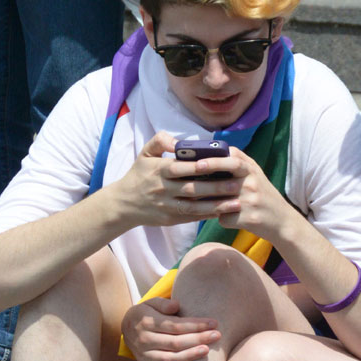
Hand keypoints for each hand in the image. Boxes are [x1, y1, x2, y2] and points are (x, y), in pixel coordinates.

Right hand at [112, 132, 241, 228]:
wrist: (124, 204)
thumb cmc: (139, 174)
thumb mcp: (144, 153)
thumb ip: (160, 141)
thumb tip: (177, 141)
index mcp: (159, 170)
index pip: (180, 168)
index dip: (198, 167)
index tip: (218, 163)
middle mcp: (163, 189)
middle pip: (192, 189)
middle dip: (215, 187)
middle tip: (236, 184)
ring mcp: (167, 206)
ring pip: (195, 206)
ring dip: (217, 205)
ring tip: (237, 202)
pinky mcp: (170, 219)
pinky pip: (192, 217)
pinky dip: (208, 215)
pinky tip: (224, 211)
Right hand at [121, 297, 220, 360]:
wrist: (126, 327)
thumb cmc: (147, 313)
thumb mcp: (151, 303)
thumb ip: (163, 303)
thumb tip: (176, 305)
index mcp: (148, 322)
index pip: (175, 325)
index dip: (195, 325)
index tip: (213, 323)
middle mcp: (145, 340)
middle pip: (175, 342)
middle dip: (198, 338)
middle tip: (217, 335)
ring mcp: (145, 354)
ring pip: (169, 358)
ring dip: (189, 355)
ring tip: (206, 350)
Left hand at [205, 146, 296, 241]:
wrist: (283, 221)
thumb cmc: (263, 197)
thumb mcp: (255, 175)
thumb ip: (238, 164)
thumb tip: (209, 155)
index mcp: (253, 170)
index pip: (234, 158)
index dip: (215, 158)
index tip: (199, 160)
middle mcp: (253, 183)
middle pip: (228, 174)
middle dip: (210, 170)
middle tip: (193, 172)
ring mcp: (252, 201)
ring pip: (222, 200)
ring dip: (209, 202)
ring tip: (198, 202)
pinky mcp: (250, 218)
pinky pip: (226, 218)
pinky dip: (223, 220)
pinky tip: (225, 219)